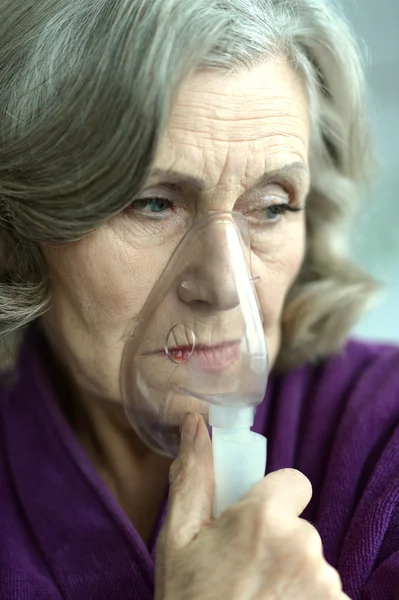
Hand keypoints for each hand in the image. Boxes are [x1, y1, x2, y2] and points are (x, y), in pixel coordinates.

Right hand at [155, 413, 349, 599]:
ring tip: (257, 599)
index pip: (294, 481)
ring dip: (292, 574)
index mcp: (264, 518)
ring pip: (311, 560)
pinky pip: (325, 592)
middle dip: (278, 541)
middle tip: (244, 571)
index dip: (274, 499)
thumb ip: (193, 476)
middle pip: (300, 525)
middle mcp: (304, 546)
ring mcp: (325, 584)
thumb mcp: (178, 538)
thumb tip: (195, 423)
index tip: (254, 523)